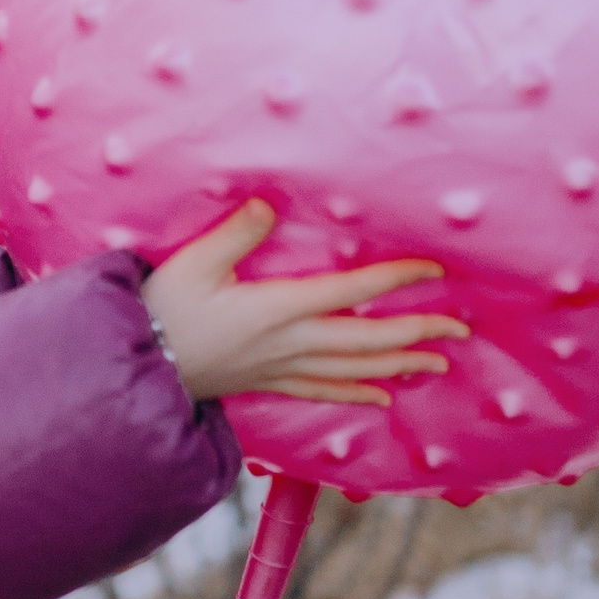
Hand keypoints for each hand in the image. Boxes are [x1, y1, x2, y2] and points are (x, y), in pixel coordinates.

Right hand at [140, 200, 467, 404]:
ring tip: (438, 364)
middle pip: (369, 339)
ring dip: (400, 365)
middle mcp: (291, 342)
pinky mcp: (268, 382)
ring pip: (355, 369)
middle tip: (460, 328)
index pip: (353, 292)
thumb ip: (234, 232)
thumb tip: (267, 202)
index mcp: (279, 308)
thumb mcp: (193, 262)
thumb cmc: (162, 310)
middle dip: (418, 332)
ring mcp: (282, 367)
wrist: (138, 367)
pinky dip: (357, 393)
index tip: (433, 269)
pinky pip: (323, 390)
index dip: (396, 279)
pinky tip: (384, 396)